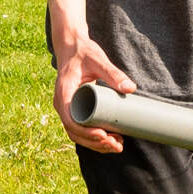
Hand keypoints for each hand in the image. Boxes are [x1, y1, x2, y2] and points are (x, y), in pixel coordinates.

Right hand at [53, 24, 135, 151]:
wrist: (73, 47)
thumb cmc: (83, 52)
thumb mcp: (98, 60)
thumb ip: (113, 73)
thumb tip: (130, 88)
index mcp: (63, 94)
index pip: (70, 120)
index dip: (86, 132)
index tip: (103, 134)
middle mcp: (62, 105)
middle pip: (75, 132)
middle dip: (95, 142)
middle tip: (116, 144)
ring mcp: (68, 109)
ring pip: (78, 134)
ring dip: (96, 144)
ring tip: (117, 146)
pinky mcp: (75, 110)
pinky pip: (82, 128)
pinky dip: (95, 138)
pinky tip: (111, 141)